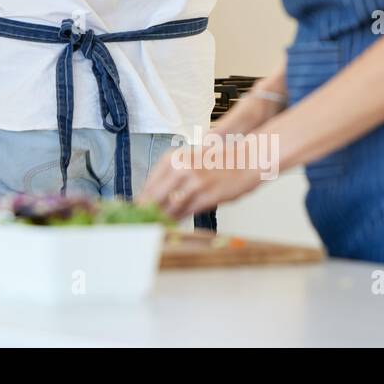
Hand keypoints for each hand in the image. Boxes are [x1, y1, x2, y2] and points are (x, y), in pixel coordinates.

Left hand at [139, 143, 264, 220]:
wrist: (246, 159)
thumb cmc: (218, 161)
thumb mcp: (190, 160)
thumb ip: (172, 175)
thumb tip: (153, 194)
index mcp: (174, 158)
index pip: (149, 184)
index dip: (142, 200)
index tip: (136, 210)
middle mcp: (181, 168)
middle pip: (155, 197)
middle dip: (148, 211)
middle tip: (142, 222)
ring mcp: (194, 182)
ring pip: (170, 206)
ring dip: (162, 218)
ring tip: (156, 225)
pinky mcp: (207, 195)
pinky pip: (187, 212)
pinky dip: (178, 220)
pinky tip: (174, 224)